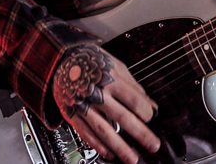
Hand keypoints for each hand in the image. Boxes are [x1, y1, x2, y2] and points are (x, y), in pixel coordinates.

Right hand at [52, 44, 159, 163]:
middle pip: (122, 117)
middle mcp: (97, 94)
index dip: (146, 111)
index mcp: (110, 79)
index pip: (133, 100)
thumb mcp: (115, 66)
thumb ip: (133, 85)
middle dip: (140, 133)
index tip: (150, 117)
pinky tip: (109, 153)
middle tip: (153, 145)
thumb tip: (150, 103)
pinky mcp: (73, 115)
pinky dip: (99, 145)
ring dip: (120, 147)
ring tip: (132, 158)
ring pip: (104, 130)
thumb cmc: (92, 62)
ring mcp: (84, 106)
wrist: (62, 61)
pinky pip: (86, 134)